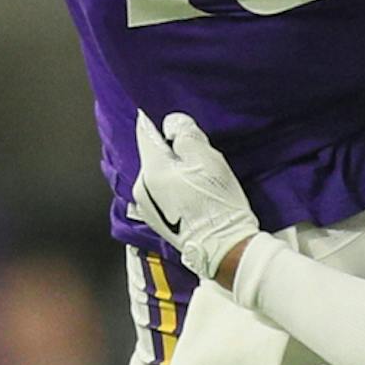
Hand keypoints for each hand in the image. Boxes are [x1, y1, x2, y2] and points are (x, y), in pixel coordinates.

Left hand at [132, 111, 260, 284]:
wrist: (223, 247)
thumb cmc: (217, 203)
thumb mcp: (208, 160)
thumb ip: (186, 135)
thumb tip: (171, 124)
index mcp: (152, 170)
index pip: (145, 134)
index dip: (155, 122)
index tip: (162, 117)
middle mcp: (142, 187)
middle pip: (152, 155)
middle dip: (167, 149)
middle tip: (191, 150)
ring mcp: (146, 206)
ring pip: (155, 174)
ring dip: (169, 169)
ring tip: (192, 172)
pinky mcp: (156, 219)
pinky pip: (158, 191)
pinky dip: (170, 185)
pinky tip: (188, 190)